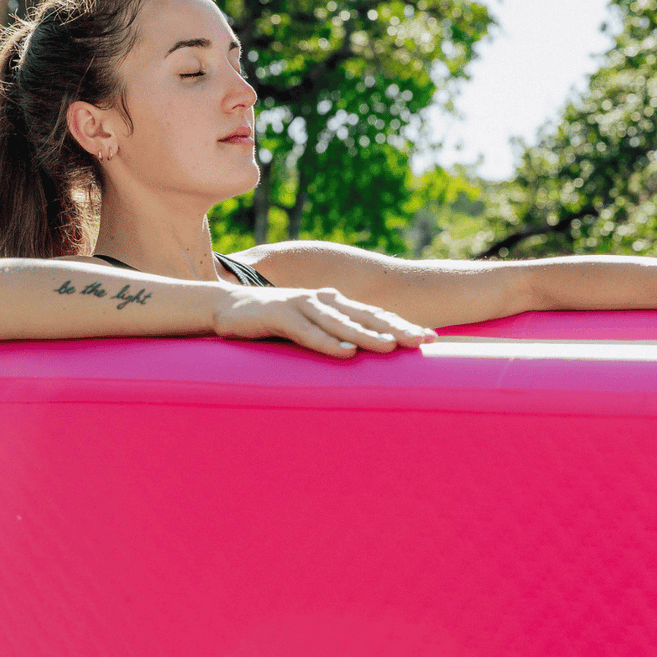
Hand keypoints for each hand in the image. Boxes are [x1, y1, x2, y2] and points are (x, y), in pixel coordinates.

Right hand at [213, 286, 436, 357]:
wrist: (225, 307)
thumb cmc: (272, 321)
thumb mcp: (307, 328)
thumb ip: (333, 336)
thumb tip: (362, 357)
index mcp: (333, 303)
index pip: (374, 314)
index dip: (401, 325)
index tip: (430, 338)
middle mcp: (322, 300)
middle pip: (365, 315)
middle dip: (395, 328)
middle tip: (422, 341)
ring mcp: (300, 305)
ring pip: (339, 323)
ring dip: (366, 336)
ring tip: (390, 348)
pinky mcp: (277, 315)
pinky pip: (306, 331)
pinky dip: (326, 342)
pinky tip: (344, 353)